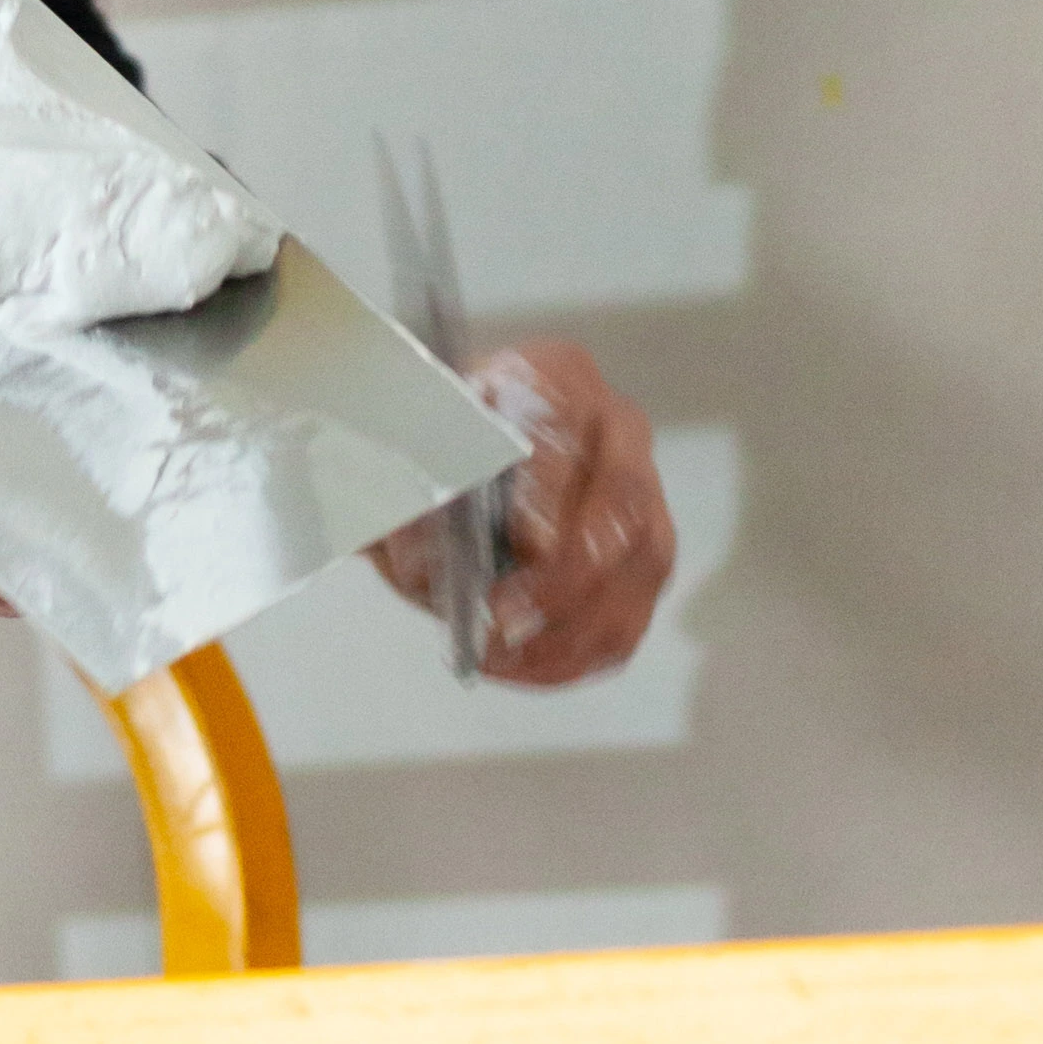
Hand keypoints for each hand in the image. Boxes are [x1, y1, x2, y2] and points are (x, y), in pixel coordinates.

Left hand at [375, 338, 672, 687]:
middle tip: (501, 619)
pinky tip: (521, 667)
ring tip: (500, 656)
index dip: (547, 490)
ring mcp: (643, 496)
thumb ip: (409, 495)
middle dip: (562, 575)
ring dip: (570, 627)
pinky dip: (578, 654)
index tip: (524, 542)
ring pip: (639, 567)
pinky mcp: (642, 560)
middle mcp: (614, 429)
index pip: (563, 425)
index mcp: (555, 377)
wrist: (446, 462)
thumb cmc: (427, 449)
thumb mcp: (399, 458)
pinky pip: (631, 615)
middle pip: (622, 503)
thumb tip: (427, 564)